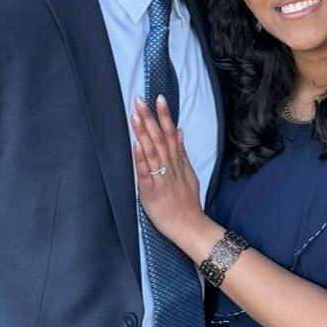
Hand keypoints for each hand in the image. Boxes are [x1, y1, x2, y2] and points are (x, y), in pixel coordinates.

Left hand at [131, 95, 211, 258]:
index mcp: (177, 163)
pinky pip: (145, 174)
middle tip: (140, 99)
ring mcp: (161, 179)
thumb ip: (182, 152)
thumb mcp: (189, 174)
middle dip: (150, 118)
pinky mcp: (151, 192)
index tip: (158, 97)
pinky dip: (141, 159)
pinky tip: (136, 145)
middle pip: (160, 139)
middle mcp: (169, 168)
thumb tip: (179, 130)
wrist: (190, 228)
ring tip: (135, 115)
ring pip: (152, 152)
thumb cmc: (187, 202)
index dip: (165, 116)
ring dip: (144, 133)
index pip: (171, 134)